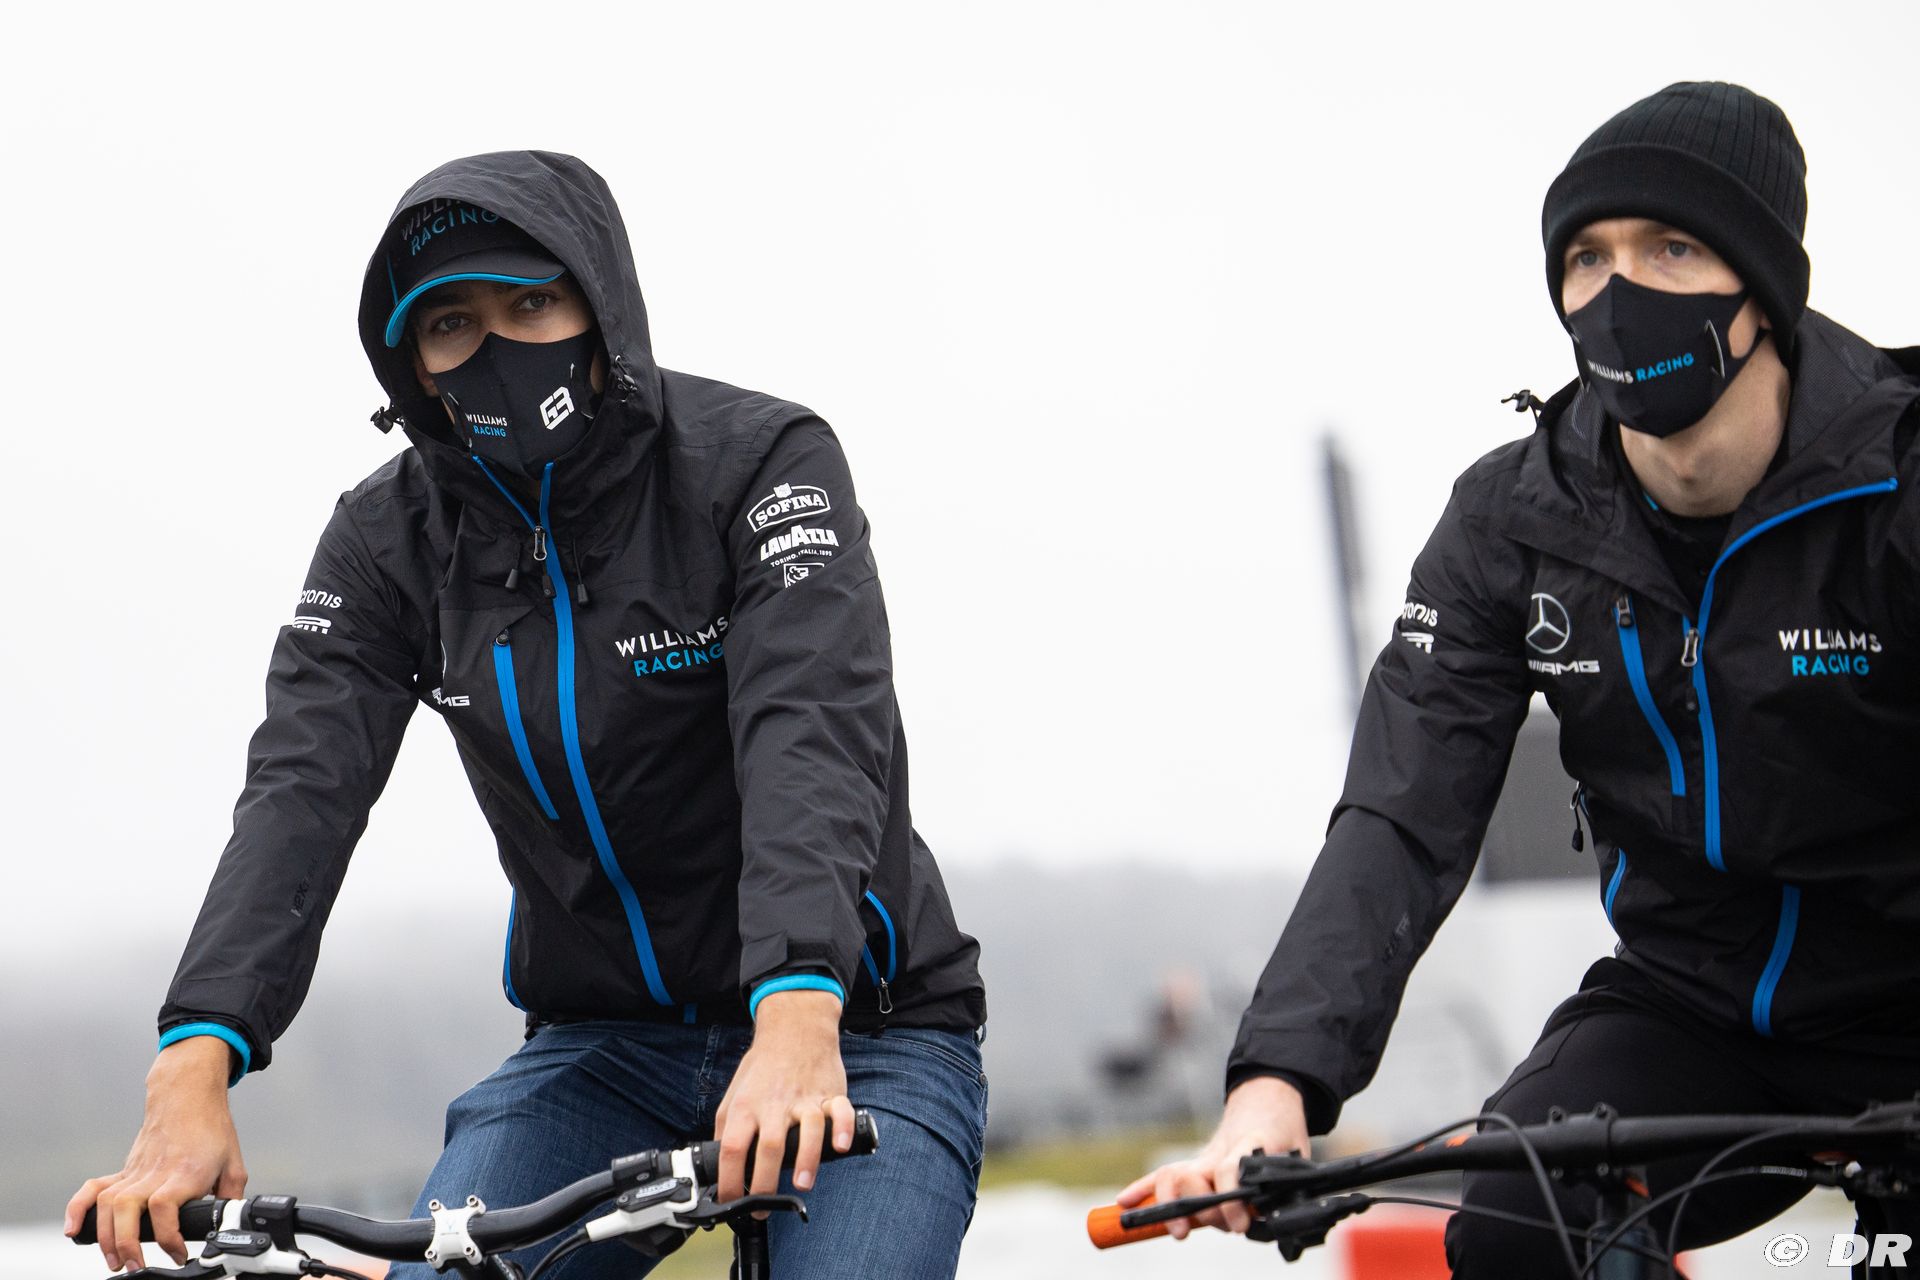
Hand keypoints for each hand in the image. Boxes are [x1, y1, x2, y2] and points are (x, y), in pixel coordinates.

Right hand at [64, 1037, 247, 1270]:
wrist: (188, 1095)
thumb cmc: (211, 1128)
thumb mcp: (234, 1164)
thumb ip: (231, 1197)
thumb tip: (229, 1223)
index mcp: (185, 1172)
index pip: (165, 1207)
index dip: (169, 1237)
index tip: (178, 1253)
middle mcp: (155, 1172)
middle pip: (128, 1208)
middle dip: (127, 1243)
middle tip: (135, 1266)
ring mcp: (135, 1171)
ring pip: (107, 1204)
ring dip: (105, 1237)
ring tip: (115, 1261)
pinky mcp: (124, 1170)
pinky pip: (92, 1188)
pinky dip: (77, 1209)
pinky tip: (74, 1230)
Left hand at [713, 989, 855, 1203]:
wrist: (795, 1028)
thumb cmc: (764, 1066)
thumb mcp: (734, 1093)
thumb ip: (727, 1128)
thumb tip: (720, 1164)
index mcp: (747, 1106)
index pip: (733, 1149)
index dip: (729, 1180)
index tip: (731, 1201)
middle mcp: (775, 1104)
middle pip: (769, 1148)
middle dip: (766, 1183)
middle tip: (764, 1206)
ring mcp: (805, 1098)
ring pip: (808, 1132)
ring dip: (807, 1161)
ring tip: (803, 1184)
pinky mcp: (830, 1093)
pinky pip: (841, 1111)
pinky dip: (843, 1129)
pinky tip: (841, 1146)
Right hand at [1117, 1076, 1310, 1237]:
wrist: (1267, 1103)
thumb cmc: (1282, 1137)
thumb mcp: (1295, 1158)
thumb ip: (1284, 1187)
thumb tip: (1273, 1221)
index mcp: (1250, 1146)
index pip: (1231, 1170)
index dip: (1232, 1199)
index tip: (1239, 1224)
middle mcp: (1220, 1153)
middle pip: (1195, 1178)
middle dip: (1202, 1209)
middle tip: (1224, 1228)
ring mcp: (1204, 1159)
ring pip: (1175, 1176)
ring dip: (1170, 1206)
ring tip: (1178, 1232)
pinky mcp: (1195, 1165)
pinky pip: (1164, 1176)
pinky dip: (1143, 1189)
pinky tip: (1125, 1203)